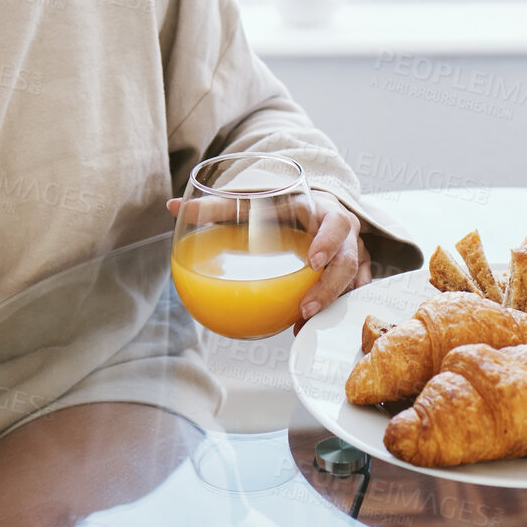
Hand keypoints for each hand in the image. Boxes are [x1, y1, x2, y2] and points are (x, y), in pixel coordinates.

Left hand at [166, 189, 370, 332]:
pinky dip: (337, 309)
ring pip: (354, 278)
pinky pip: (354, 291)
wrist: (314, 203)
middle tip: (307, 308)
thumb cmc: (280, 202)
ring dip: (333, 303)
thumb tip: (172, 208)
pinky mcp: (353, 268)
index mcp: (321, 209)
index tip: (313, 261)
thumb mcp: (253, 199)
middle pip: (348, 258)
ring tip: (305, 323)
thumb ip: (216, 205)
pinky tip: (311, 327)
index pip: (334, 223)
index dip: (328, 241)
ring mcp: (352, 250)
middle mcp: (343, 230)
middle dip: (331, 285)